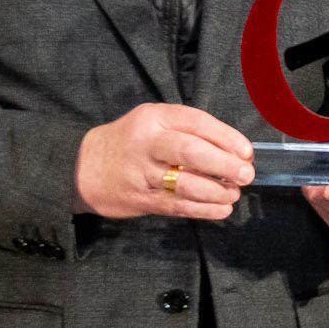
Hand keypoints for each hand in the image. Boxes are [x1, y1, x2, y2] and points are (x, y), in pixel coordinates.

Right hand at [77, 104, 253, 220]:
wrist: (82, 168)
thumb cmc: (130, 143)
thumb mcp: (153, 124)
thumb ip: (188, 132)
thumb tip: (234, 151)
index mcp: (154, 117)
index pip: (196, 122)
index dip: (226, 137)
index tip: (246, 152)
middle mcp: (147, 143)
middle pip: (191, 151)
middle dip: (224, 164)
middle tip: (245, 175)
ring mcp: (142, 173)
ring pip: (185, 183)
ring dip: (216, 191)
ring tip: (233, 194)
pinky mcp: (140, 199)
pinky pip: (177, 206)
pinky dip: (203, 210)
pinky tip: (221, 210)